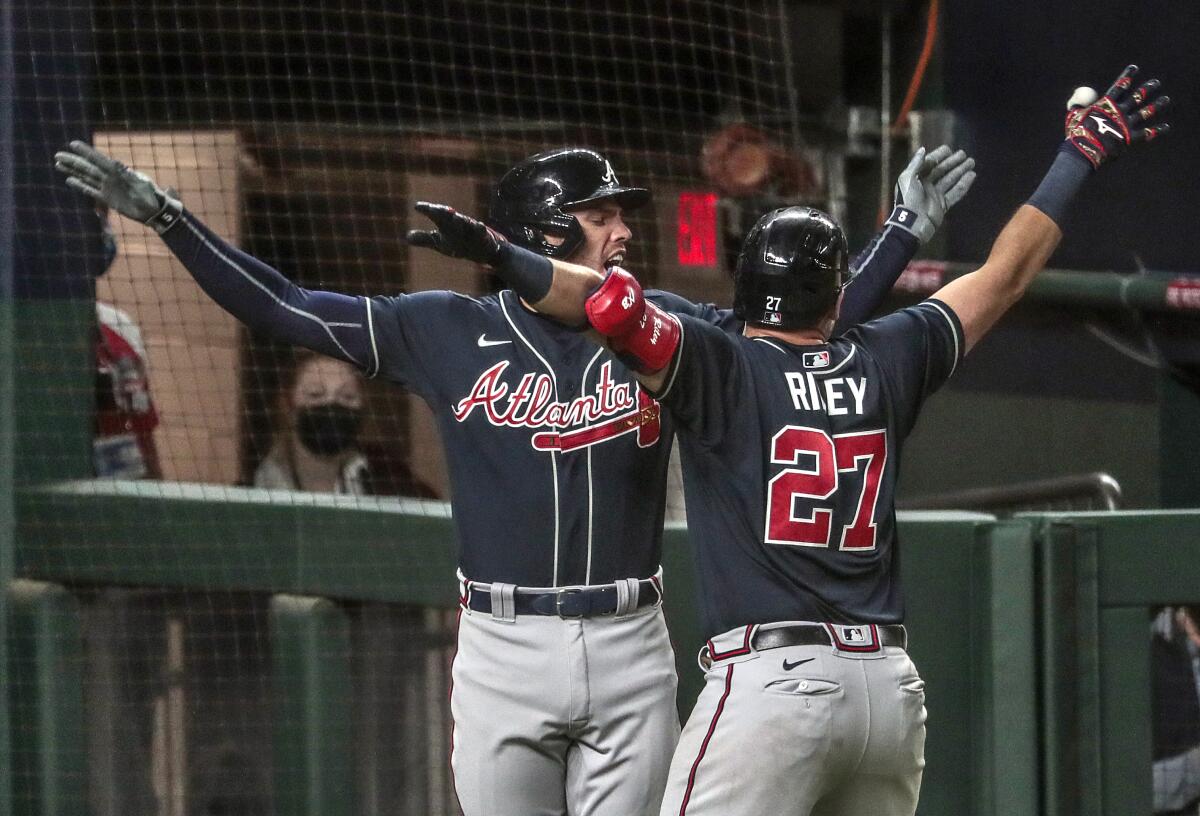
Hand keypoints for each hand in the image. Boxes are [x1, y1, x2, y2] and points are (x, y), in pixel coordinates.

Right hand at [54, 141, 181, 232]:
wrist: (155, 211)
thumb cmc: (152, 196)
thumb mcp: (142, 184)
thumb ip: (130, 175)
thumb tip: (118, 166)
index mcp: (118, 171)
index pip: (99, 159)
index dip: (86, 152)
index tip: (73, 144)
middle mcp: (110, 177)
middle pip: (88, 167)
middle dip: (73, 161)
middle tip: (58, 155)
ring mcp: (107, 187)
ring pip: (86, 177)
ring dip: (73, 171)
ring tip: (58, 164)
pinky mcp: (107, 198)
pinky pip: (91, 191)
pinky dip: (80, 186)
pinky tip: (70, 180)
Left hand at [407, 202, 507, 265]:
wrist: (481, 249)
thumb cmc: (457, 243)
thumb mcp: (439, 242)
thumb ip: (424, 239)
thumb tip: (407, 237)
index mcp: (446, 224)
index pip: (435, 215)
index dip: (426, 210)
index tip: (416, 206)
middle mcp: (457, 224)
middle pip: (448, 216)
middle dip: (441, 212)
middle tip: (432, 208)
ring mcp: (470, 229)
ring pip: (465, 223)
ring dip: (460, 220)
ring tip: (455, 216)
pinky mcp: (483, 236)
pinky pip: (482, 232)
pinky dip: (481, 229)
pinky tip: (480, 225)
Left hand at [890, 144, 976, 242]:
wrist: (912, 225)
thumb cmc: (908, 200)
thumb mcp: (907, 178)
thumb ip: (916, 164)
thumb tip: (923, 149)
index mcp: (916, 178)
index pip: (929, 164)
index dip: (938, 156)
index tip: (949, 149)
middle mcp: (926, 185)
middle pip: (942, 171)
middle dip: (953, 162)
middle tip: (965, 154)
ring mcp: (935, 195)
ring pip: (950, 180)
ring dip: (961, 171)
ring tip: (972, 162)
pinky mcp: (943, 205)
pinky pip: (955, 193)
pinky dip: (963, 184)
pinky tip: (972, 176)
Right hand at [1063, 65, 1169, 168]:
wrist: (1084, 150)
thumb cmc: (1077, 133)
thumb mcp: (1073, 116)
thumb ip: (1077, 104)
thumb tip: (1078, 98)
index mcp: (1107, 104)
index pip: (1120, 86)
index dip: (1127, 76)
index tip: (1135, 68)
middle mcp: (1120, 111)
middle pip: (1137, 96)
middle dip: (1147, 89)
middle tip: (1156, 83)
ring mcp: (1127, 124)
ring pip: (1146, 112)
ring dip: (1157, 105)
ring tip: (1165, 99)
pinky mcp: (1131, 138)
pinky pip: (1147, 133)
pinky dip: (1157, 130)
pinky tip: (1166, 127)